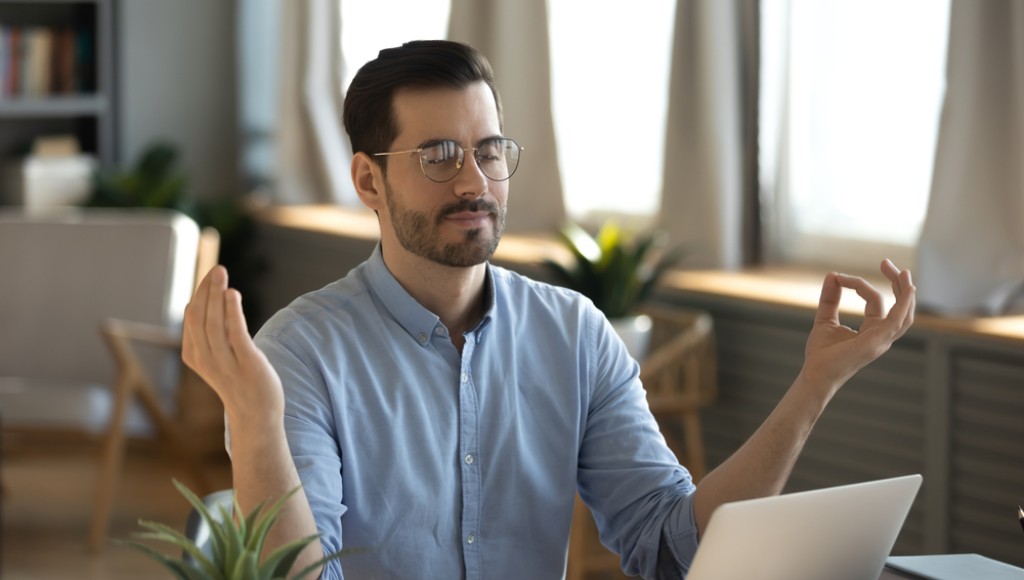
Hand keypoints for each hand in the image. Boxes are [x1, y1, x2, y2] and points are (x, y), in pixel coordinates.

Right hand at [182, 265, 284, 427]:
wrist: (257, 416)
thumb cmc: (239, 383)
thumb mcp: (217, 358)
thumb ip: (210, 335)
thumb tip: (200, 302)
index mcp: (195, 356)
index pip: (191, 320)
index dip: (200, 296)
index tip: (209, 277)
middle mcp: (206, 360)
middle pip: (199, 318)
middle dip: (206, 291)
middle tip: (216, 269)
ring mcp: (226, 364)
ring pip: (214, 324)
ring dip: (216, 296)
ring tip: (221, 275)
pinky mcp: (247, 364)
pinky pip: (235, 334)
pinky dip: (232, 312)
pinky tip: (232, 294)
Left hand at [801, 259, 915, 389]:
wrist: (815, 373)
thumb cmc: (821, 354)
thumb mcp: (825, 318)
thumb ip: (830, 298)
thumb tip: (831, 275)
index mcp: (872, 330)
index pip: (875, 300)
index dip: (858, 284)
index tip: (838, 277)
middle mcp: (882, 335)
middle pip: (899, 305)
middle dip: (896, 282)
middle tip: (885, 262)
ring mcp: (883, 339)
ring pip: (905, 313)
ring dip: (905, 291)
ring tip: (901, 271)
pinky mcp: (878, 341)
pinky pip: (899, 320)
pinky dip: (905, 303)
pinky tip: (908, 288)